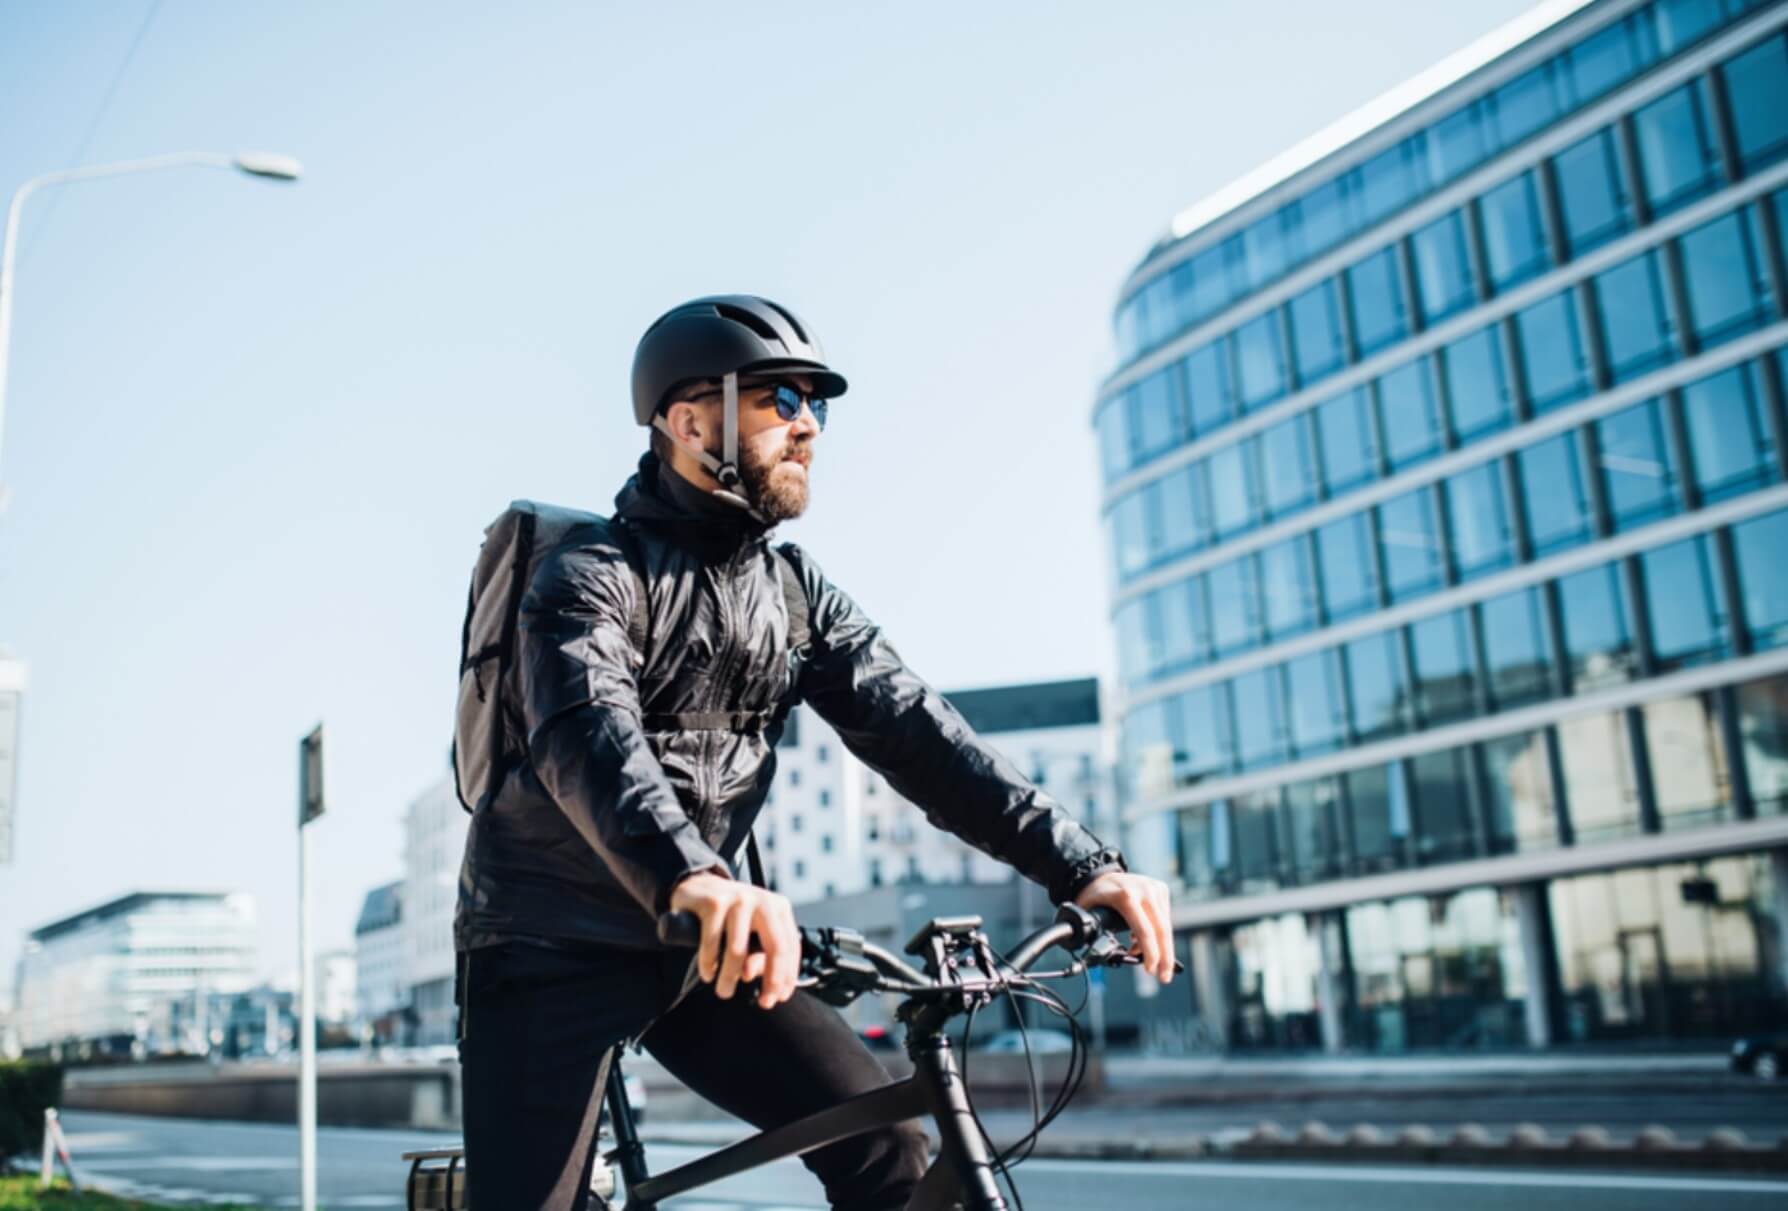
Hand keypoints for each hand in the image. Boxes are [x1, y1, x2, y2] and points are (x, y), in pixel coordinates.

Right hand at [669, 871, 800, 1009]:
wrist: (697, 887)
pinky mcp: (714, 902)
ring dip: (730, 978)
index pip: (791, 947)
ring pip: (739, 950)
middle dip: (771, 980)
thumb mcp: (752, 931)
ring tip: (724, 991)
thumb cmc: (729, 915)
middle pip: (776, 947)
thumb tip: (756, 976)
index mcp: (778, 908)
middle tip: (763, 1002)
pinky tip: (708, 973)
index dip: (787, 976)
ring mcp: (739, 899)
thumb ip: (760, 954)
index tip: (779, 997)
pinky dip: (709, 964)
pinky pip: (712, 943)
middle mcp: (763, 900)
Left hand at [1073, 871, 1175, 982]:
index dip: (1150, 953)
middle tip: (1164, 977)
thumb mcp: (1087, 913)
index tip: (1150, 969)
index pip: (1145, 929)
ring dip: (1161, 948)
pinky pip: (1164, 918)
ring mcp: (1154, 887)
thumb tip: (1095, 956)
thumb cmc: (1093, 896)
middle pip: (1162, 930)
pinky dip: (1158, 935)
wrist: (1100, 875)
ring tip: (1151, 962)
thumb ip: (1091, 933)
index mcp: (1126, 896)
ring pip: (1165, 926)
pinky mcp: (1160, 889)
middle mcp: (1144, 890)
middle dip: (1164, 957)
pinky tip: (1143, 943)